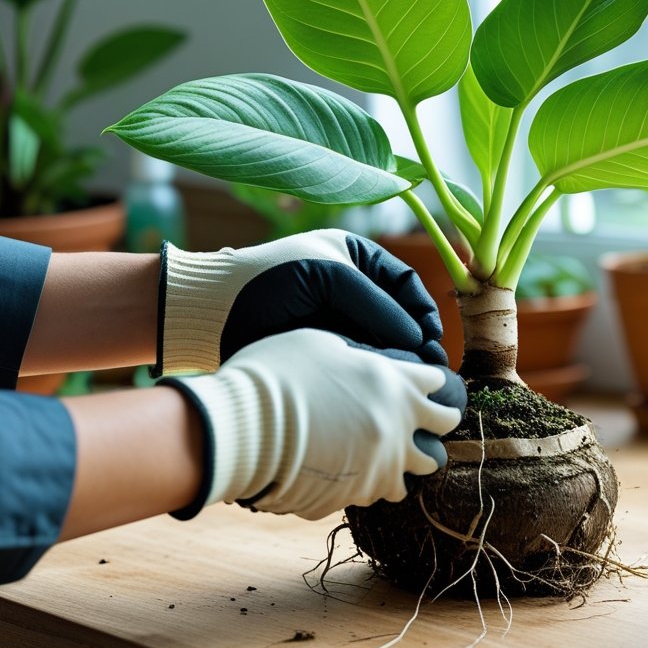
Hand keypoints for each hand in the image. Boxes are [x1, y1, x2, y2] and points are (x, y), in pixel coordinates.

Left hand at [158, 229, 445, 373]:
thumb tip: (418, 343)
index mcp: (356, 258)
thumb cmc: (269, 279)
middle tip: (430, 372)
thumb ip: (377, 305)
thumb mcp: (329, 278)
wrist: (215, 313)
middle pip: (400, 318)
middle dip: (416, 344)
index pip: (406, 285)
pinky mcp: (326, 350)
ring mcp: (340, 321)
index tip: (432, 341)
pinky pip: (361, 362)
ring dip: (399, 363)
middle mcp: (354, 290)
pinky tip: (380, 389)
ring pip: (383, 344)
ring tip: (409, 384)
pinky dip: (374, 374)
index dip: (424, 312)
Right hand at [168, 329, 465, 520]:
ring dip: (409, 456)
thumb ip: (356, 358)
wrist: (243, 429)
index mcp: (394, 381)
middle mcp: (398, 424)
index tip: (419, 381)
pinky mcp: (358, 494)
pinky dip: (373, 480)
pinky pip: (379, 491)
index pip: (436, 381)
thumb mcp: (322, 345)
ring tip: (387, 450)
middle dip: (435, 421)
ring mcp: (382, 464)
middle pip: (444, 426)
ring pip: (421, 467)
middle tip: (416, 419)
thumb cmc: (275, 375)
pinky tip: (355, 470)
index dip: (427, 380)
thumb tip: (361, 367)